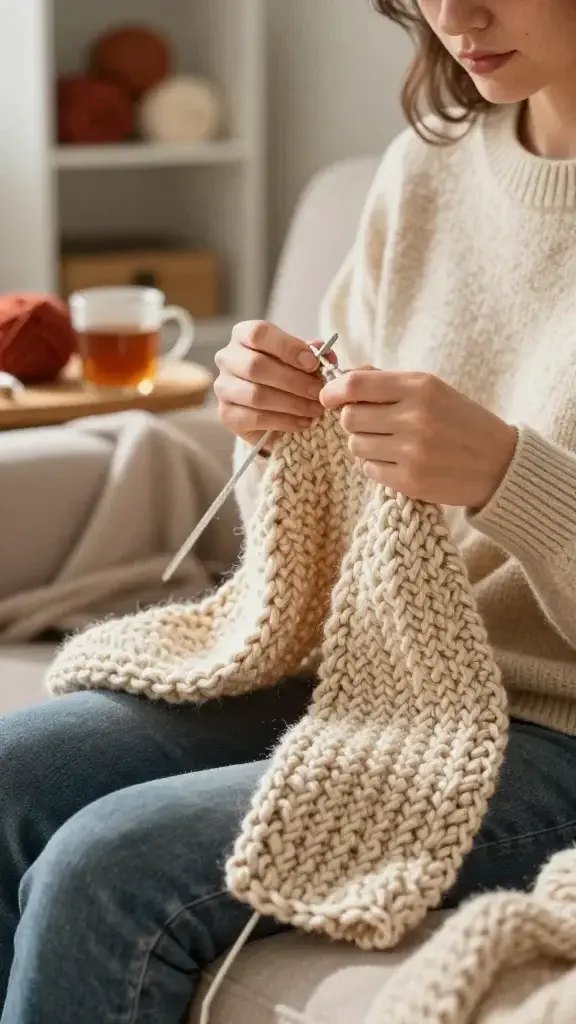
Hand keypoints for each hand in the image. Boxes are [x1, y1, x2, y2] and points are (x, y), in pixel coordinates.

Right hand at [214, 321, 329, 447]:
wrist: (272, 410)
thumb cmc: (286, 375)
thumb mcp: (301, 359)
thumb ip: (313, 354)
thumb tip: (325, 353)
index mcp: (243, 336)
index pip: (259, 334)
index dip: (288, 347)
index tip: (313, 363)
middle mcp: (227, 358)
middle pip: (256, 366)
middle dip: (293, 381)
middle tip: (318, 392)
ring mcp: (223, 387)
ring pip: (256, 395)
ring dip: (292, 404)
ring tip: (315, 409)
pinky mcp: (226, 414)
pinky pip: (255, 418)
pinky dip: (284, 422)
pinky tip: (303, 422)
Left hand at [320, 369, 517, 507]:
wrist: (499, 464)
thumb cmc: (461, 422)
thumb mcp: (432, 390)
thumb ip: (387, 382)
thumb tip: (342, 380)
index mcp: (420, 387)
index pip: (355, 384)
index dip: (333, 391)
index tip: (328, 397)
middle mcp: (414, 418)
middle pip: (349, 417)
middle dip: (354, 420)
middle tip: (373, 423)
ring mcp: (411, 452)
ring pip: (356, 445)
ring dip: (366, 444)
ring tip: (392, 443)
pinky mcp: (409, 481)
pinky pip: (369, 469)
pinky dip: (377, 466)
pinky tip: (400, 462)